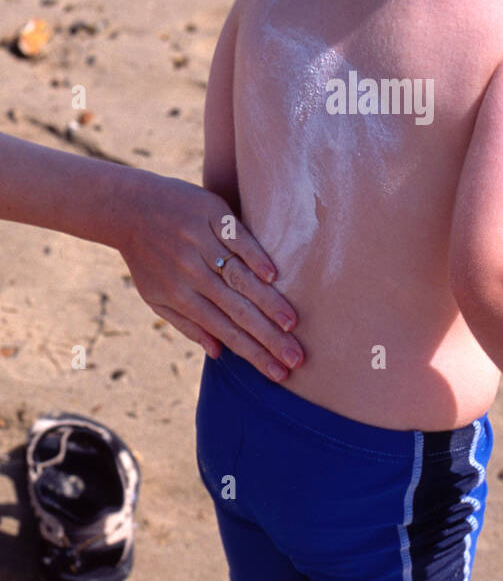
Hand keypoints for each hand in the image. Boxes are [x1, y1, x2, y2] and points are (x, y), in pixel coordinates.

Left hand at [117, 171, 303, 380]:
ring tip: (291, 324)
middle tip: (296, 358)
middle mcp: (192, 272)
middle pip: (237, 310)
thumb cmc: (147, 257)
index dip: (253, 353)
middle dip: (269, 337)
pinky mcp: (211, 214)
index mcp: (181, 296)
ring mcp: (201, 243)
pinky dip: (254, 256)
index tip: (279, 373)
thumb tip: (219, 354)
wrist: (128, 207)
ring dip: (267, 302)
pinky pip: (237, 238)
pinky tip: (273, 276)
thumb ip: (188, 325)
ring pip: (240, 278)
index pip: (225, 331)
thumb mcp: (156, 296)